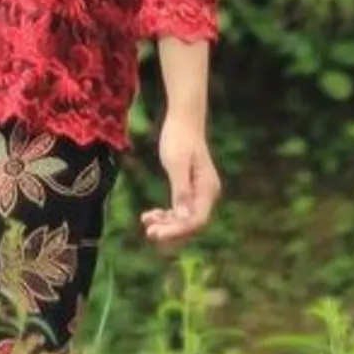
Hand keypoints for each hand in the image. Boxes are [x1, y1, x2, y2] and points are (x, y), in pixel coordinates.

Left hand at [140, 115, 220, 249]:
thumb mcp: (177, 164)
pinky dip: (167, 214)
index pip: (196, 221)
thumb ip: (181, 190)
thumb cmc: (179, 138)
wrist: (183, 119)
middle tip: (149, 233)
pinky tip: (150, 215)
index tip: (156, 234)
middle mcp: (208, 194)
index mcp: (208, 189)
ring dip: (167, 223)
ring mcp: (200, 192)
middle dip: (170, 230)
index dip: (177, 231)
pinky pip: (181, 209)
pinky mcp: (190, 188)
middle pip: (191, 223)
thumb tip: (185, 218)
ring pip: (185, 218)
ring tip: (146, 221)